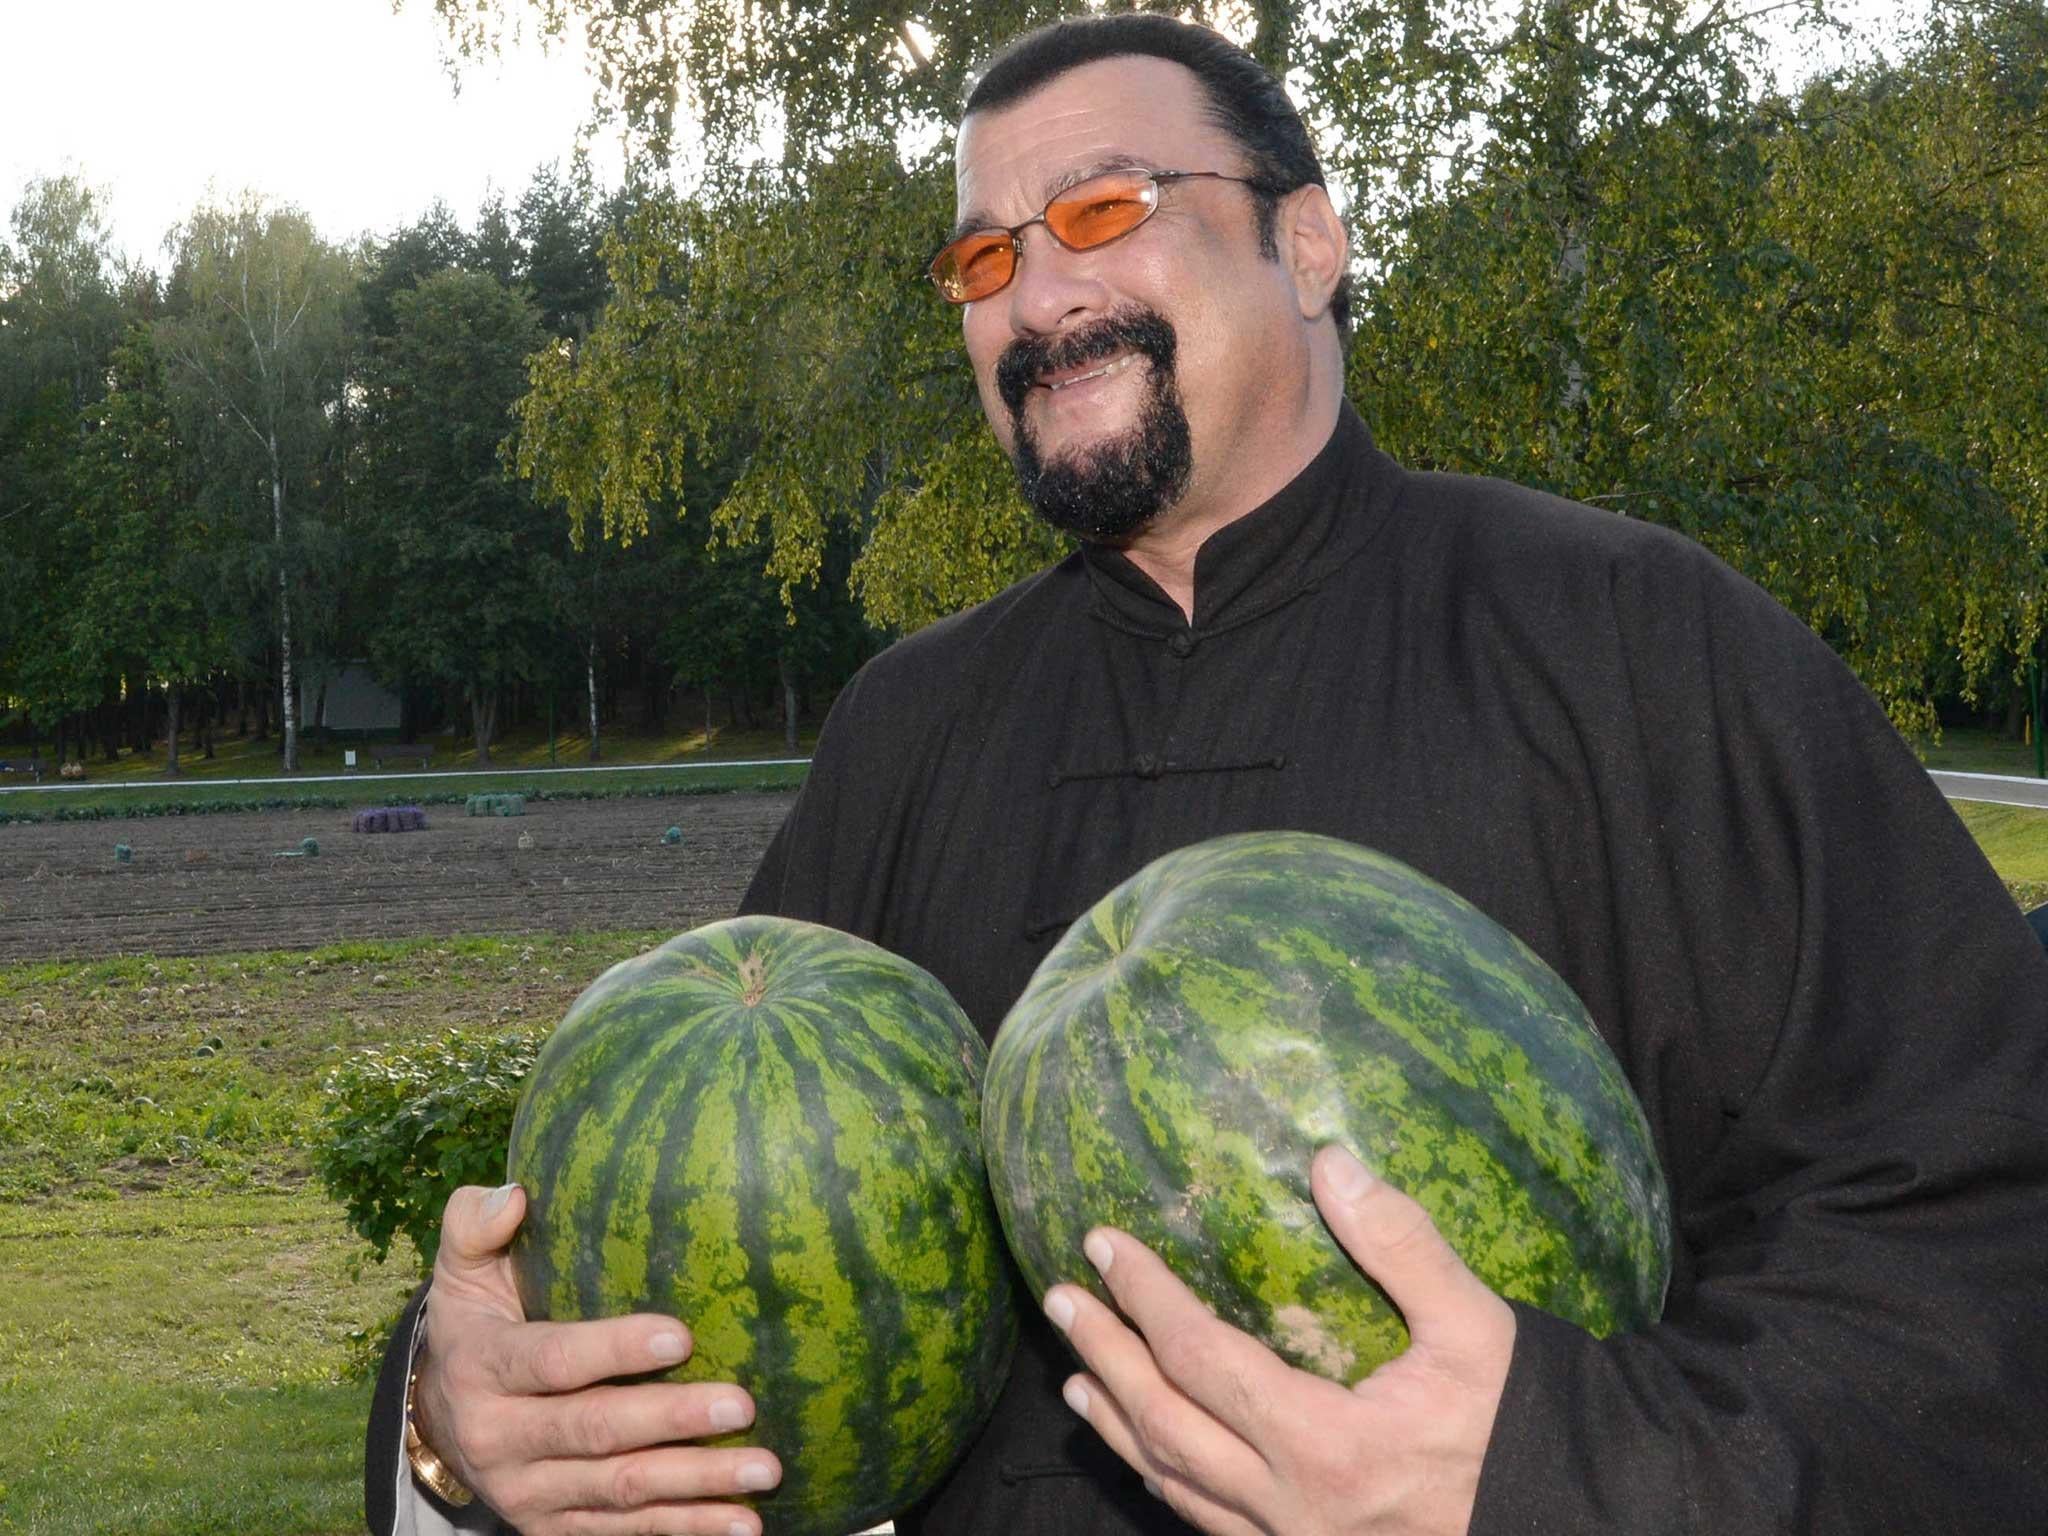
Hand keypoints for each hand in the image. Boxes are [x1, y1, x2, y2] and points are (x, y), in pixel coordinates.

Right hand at [412, 1182, 782, 1535]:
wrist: (438, 1419)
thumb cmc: (479, 1321)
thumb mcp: (464, 1271)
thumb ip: (475, 1226)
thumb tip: (515, 1195)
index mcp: (485, 1368)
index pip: (555, 1361)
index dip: (616, 1349)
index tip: (683, 1335)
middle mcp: (502, 1439)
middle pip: (596, 1432)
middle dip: (673, 1420)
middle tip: (743, 1405)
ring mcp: (529, 1493)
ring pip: (621, 1491)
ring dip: (697, 1484)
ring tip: (765, 1468)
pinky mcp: (555, 1527)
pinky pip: (625, 1530)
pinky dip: (686, 1529)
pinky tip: (744, 1523)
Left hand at [1042, 1145, 1514, 1535]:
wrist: (1579, 1521)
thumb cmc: (1526, 1423)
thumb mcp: (1478, 1326)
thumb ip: (1402, 1244)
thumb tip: (1331, 1162)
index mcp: (1328, 1446)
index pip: (1203, 1359)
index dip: (1146, 1299)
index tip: (1104, 1245)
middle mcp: (1295, 1509)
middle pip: (1166, 1427)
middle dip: (1106, 1358)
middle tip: (1062, 1301)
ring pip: (1178, 1489)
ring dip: (1121, 1428)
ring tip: (1077, 1383)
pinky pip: (1213, 1527)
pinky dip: (1167, 1484)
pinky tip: (1151, 1459)